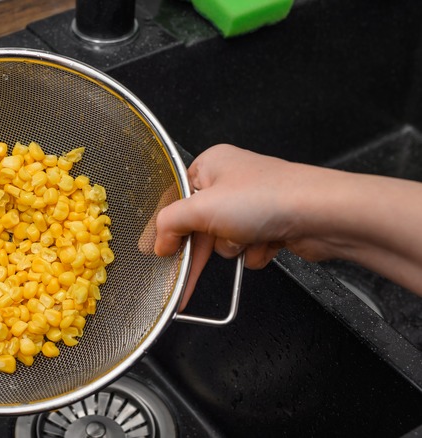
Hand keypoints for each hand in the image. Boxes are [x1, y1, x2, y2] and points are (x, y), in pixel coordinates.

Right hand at [153, 144, 325, 309]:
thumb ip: (170, 224)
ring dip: (233, 247)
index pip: (177, 199)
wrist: (323, 215)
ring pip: (224, 239)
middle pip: (199, 224)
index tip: (161, 250)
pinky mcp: (271, 225)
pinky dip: (254, 252)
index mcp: (211, 164)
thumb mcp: (202, 208)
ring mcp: (253, 204)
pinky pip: (248, 248)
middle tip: (184, 277)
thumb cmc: (269, 197)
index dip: (169, 226)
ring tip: (248, 238)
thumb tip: (158, 241)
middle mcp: (232, 181)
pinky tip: (266, 244)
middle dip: (202, 246)